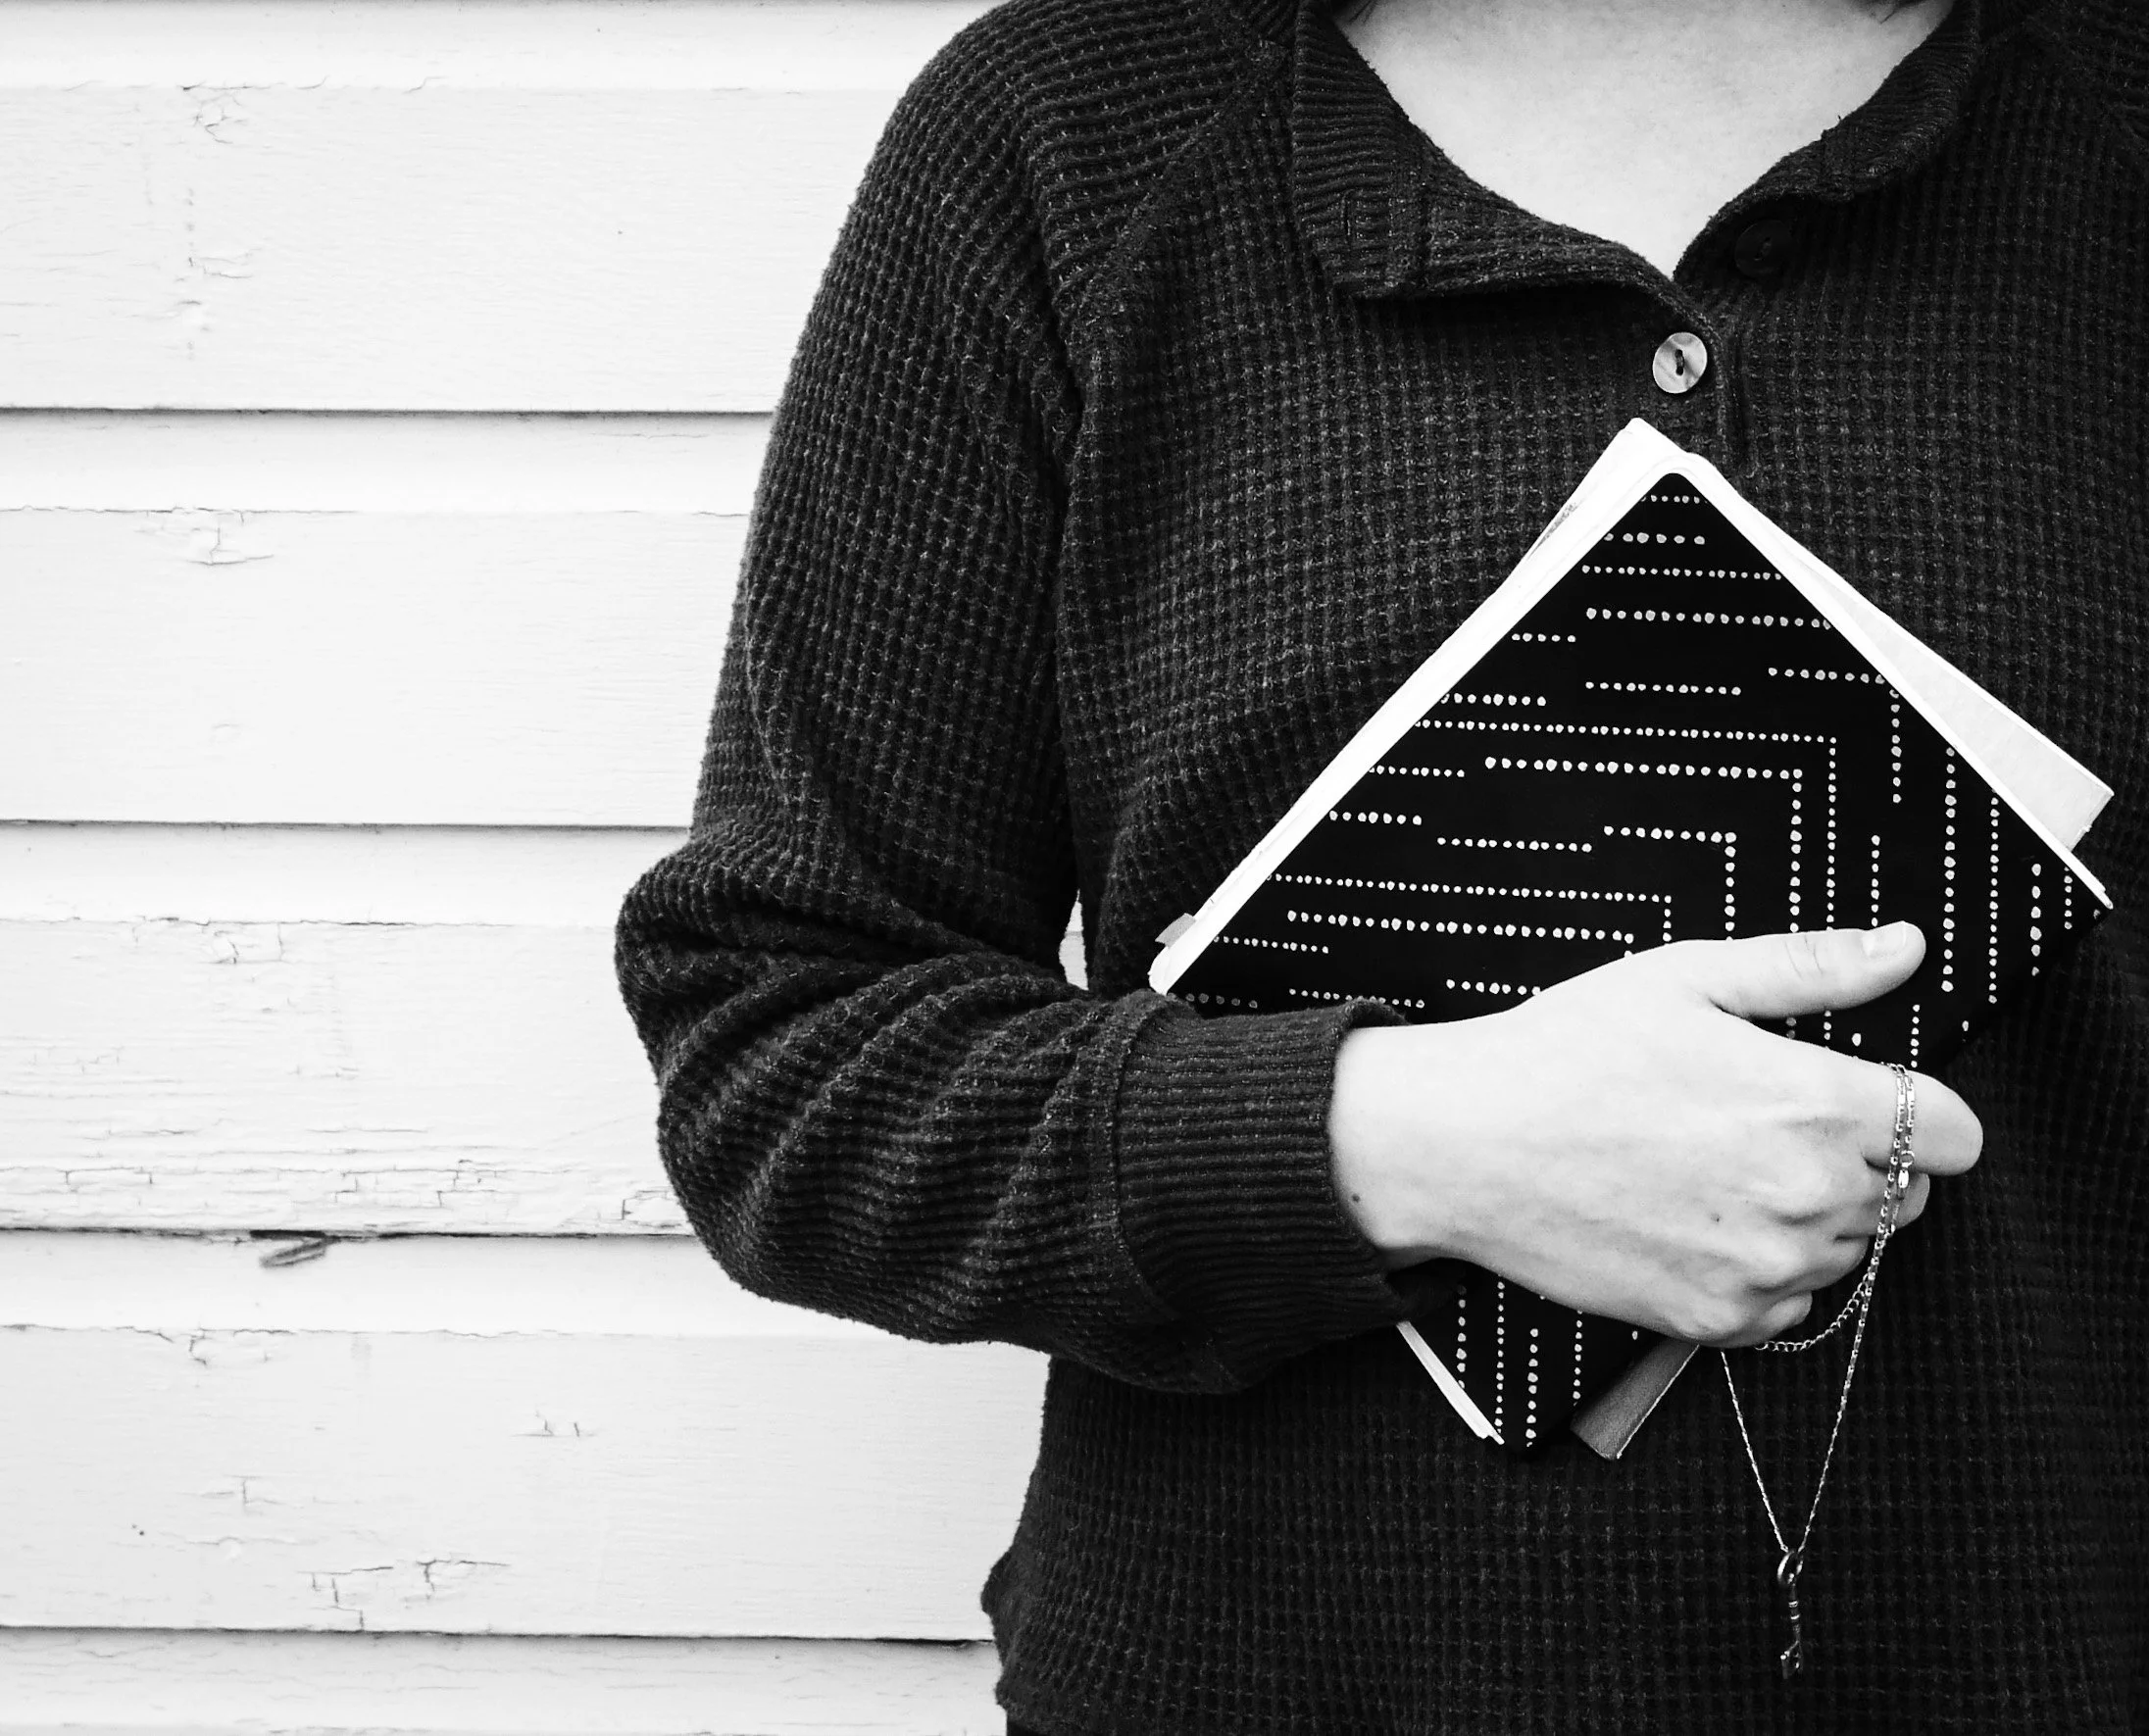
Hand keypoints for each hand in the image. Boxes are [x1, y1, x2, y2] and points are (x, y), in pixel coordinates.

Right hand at [1327, 923, 1982, 1346]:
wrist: (1464, 1146)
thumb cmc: (1563, 1053)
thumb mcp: (1684, 979)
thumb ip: (1810, 968)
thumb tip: (1902, 948)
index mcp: (1816, 1104)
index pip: (1956, 1133)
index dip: (1915, 1108)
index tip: (1860, 1096)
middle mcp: (1808, 1197)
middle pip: (1904, 1192)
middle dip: (1855, 1157)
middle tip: (1756, 1123)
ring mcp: (1766, 1268)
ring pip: (1847, 1250)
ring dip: (1808, 1217)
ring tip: (1712, 1169)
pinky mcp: (1719, 1320)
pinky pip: (1789, 1305)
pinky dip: (1760, 1272)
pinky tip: (1693, 1220)